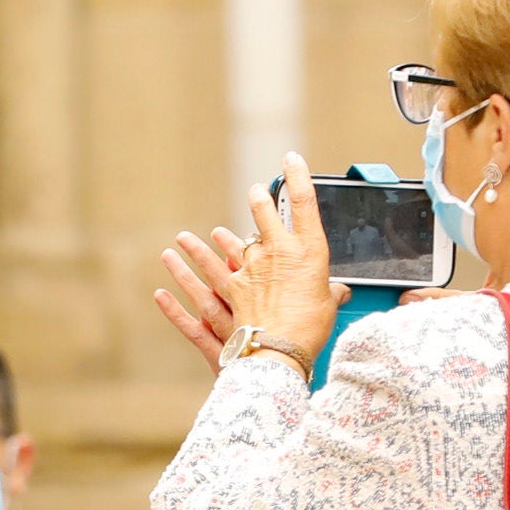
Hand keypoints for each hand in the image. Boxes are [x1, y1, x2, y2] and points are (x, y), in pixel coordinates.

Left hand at [153, 157, 338, 374]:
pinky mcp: (230, 288)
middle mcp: (276, 253)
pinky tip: (172, 275)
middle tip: (255, 191)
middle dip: (259, 200)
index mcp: (306, 252)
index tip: (292, 159)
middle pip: (264, 215)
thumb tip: (337, 291)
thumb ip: (329, 292)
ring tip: (200, 235)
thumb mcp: (328, 305)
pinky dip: (193, 277)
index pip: (303, 204)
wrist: (280, 350)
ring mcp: (249, 269)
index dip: (297, 177)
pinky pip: (212, 276)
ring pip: (230, 244)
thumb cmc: (311, 328)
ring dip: (215, 241)